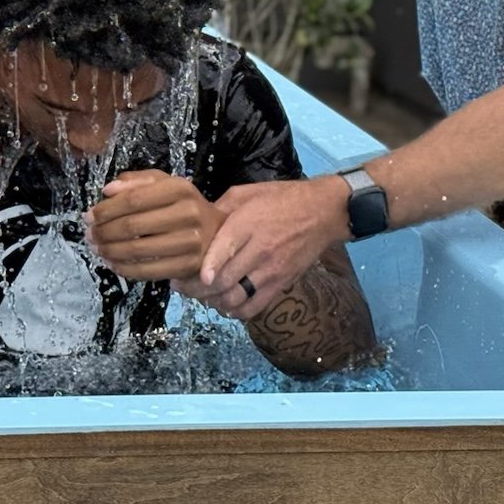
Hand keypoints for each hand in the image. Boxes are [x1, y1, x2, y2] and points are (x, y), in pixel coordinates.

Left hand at [86, 170, 222, 280]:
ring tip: (96, 249)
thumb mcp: (164, 184)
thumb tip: (107, 191)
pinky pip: (148, 271)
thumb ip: (136, 181)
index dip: (106, 209)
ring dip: (110, 251)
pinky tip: (112, 263)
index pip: (133, 199)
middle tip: (89, 235)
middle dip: (103, 232)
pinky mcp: (189, 266)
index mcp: (180, 188)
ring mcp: (191, 242)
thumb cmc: (183, 205)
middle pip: (132, 225)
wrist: (218, 232)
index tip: (89, 216)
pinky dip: (125, 269)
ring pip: (137, 249)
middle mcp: (188, 213)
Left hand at [196, 175, 349, 319]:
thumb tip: (198, 223)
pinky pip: (255, 307)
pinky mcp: (281, 284)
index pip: (223, 251)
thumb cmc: (281, 199)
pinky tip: (225, 304)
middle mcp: (259, 251)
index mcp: (247, 224)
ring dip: (213, 302)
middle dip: (196, 289)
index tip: (188, 277)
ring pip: (236, 298)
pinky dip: (236, 311)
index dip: (204, 269)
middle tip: (181, 287)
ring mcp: (271, 271)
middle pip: (223, 280)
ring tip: (200, 296)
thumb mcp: (247, 193)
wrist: (322, 213)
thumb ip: (220, 208)